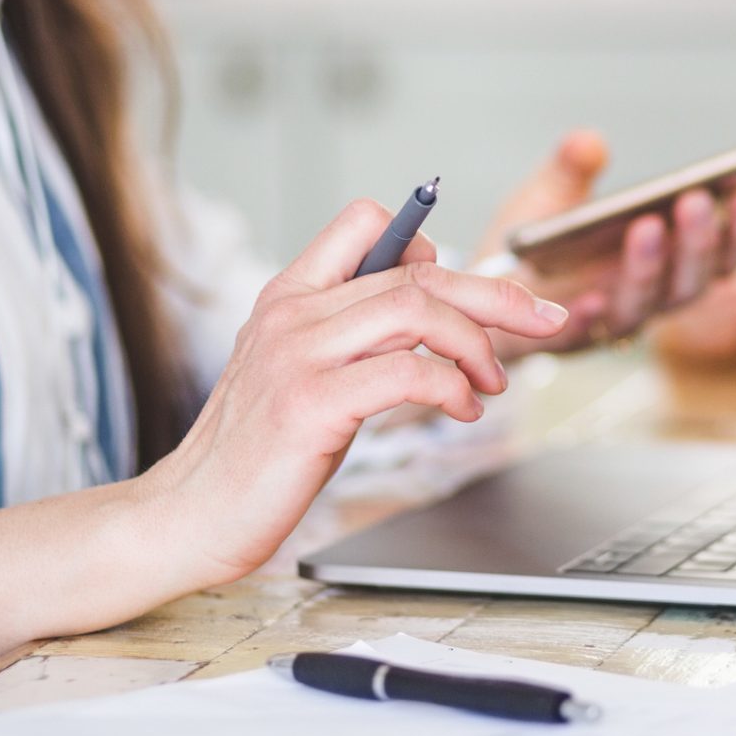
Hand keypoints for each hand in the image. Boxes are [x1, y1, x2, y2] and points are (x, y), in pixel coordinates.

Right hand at [142, 199, 569, 587]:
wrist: (192, 514)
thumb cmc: (256, 451)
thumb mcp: (299, 371)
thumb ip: (351, 334)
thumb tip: (429, 312)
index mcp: (289, 294)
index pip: (364, 222)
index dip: (429, 245)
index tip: (469, 288)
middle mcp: (293, 313)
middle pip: (416, 271)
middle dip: (496, 292)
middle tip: (543, 319)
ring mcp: (298, 356)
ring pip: (417, 310)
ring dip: (478, 343)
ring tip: (492, 382)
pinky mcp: (310, 404)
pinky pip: (406, 372)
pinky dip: (452, 387)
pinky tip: (462, 410)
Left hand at [478, 132, 735, 357]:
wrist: (481, 295)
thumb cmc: (534, 248)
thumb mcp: (552, 194)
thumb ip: (571, 167)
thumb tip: (587, 141)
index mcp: (662, 263)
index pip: (719, 252)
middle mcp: (645, 298)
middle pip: (690, 282)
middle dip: (699, 243)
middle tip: (696, 201)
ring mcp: (607, 322)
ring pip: (645, 306)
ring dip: (650, 270)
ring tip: (647, 227)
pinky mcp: (560, 341)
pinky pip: (580, 337)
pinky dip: (591, 319)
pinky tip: (592, 298)